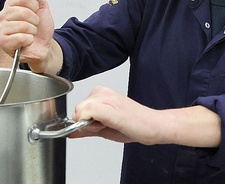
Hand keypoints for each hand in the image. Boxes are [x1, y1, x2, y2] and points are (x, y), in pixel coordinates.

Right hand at [0, 0, 56, 73]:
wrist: (42, 46)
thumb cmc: (40, 28)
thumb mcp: (41, 7)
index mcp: (11, 5)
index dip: (35, 6)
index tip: (35, 11)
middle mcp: (4, 15)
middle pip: (24, 11)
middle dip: (35, 20)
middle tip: (33, 25)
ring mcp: (2, 28)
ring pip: (23, 25)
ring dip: (32, 31)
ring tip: (30, 33)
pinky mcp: (3, 42)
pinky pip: (21, 37)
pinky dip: (29, 40)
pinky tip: (26, 41)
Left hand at [70, 86, 221, 147]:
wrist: (153, 126)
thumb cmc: (134, 126)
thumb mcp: (105, 129)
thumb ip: (86, 129)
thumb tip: (70, 132)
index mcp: (101, 94)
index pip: (78, 109)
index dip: (84, 123)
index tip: (98, 127)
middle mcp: (101, 92)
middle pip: (78, 110)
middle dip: (86, 123)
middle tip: (107, 126)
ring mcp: (104, 97)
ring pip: (80, 111)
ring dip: (90, 124)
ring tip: (111, 125)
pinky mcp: (107, 106)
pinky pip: (85, 113)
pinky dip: (90, 123)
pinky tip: (107, 125)